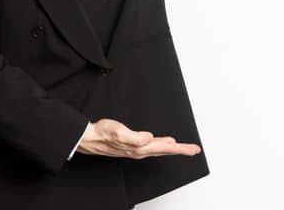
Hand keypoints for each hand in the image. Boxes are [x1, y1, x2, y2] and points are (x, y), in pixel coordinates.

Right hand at [76, 118, 201, 158]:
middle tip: (194, 149)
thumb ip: (135, 137)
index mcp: (140, 148)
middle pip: (165, 151)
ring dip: (171, 148)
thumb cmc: (102, 134)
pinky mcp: (132, 146)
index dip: (180, 148)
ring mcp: (136, 149)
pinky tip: (162, 142)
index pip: (165, 148)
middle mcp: (140, 150)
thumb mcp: (119, 133)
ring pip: (159, 149)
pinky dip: (160, 145)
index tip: (193, 149)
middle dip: (180, 150)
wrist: (89, 138)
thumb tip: (149, 137)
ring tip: (181, 146)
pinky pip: (151, 147)